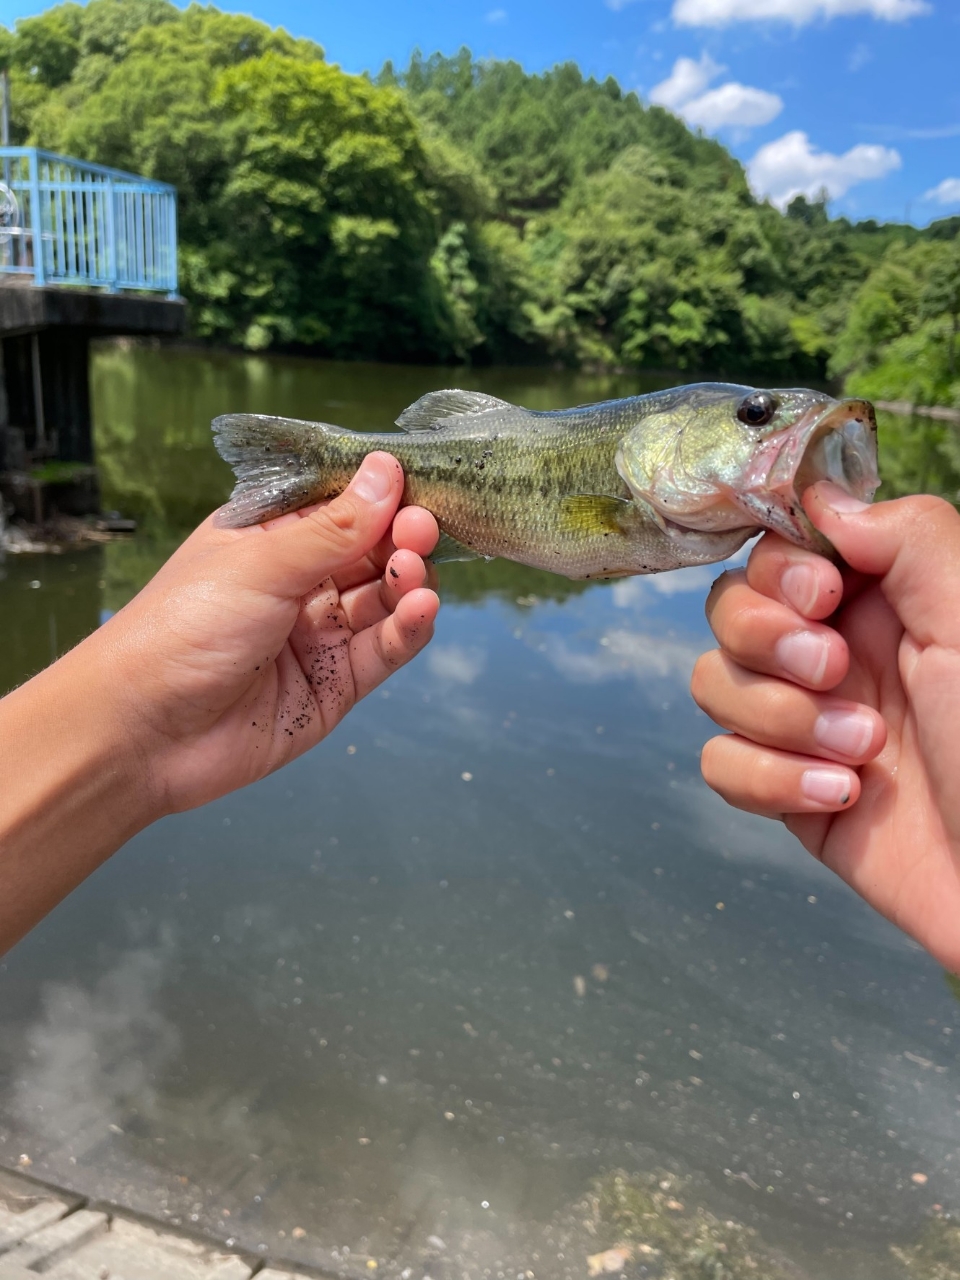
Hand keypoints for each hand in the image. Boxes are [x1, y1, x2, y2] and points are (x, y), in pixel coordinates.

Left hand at [102, 450, 440, 813]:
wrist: (146, 731)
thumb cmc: (184, 628)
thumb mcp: (261, 564)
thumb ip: (332, 527)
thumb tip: (385, 470)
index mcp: (272, 540)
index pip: (342, 506)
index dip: (382, 495)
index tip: (420, 484)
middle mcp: (300, 584)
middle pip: (372, 552)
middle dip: (402, 538)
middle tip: (422, 531)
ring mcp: (321, 635)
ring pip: (385, 600)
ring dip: (408, 583)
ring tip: (416, 575)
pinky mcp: (337, 685)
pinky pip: (385, 650)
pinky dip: (409, 628)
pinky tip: (421, 608)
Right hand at [691, 481, 959, 971]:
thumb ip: (909, 538)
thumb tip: (823, 501)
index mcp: (883, 600)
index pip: (781, 550)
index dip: (782, 571)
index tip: (822, 599)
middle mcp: (835, 652)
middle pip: (729, 609)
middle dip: (766, 642)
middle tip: (834, 673)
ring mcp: (804, 722)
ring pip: (713, 684)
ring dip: (779, 719)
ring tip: (861, 751)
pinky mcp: (785, 790)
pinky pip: (721, 764)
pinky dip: (769, 779)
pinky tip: (840, 796)